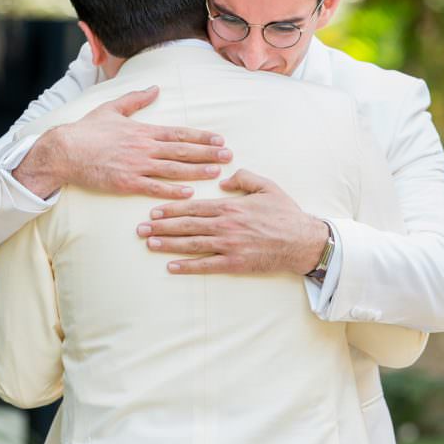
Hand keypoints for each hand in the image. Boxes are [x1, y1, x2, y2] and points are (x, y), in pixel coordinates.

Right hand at [13, 86, 231, 199]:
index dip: (201, 136)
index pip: (179, 133)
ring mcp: (136, 166)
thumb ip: (136, 99)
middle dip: (208, 153)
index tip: (219, 139)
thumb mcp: (112, 108)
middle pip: (182, 150)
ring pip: (173, 169)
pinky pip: (154, 188)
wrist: (64, 151)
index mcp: (143, 130)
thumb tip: (155, 87)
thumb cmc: (87, 130)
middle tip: (229, 156)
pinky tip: (190, 193)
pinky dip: (173, 190)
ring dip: (197, 171)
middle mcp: (144, 147)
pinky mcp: (126, 183)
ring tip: (217, 173)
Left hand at [137, 168, 328, 275]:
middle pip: (186, 226)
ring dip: (168, 244)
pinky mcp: (235, 263)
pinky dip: (187, 266)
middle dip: (161, 226)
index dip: (171, 209)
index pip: (193, 207)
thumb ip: (243, 177)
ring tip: (149, 243)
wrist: (302, 241)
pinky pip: (206, 265)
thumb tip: (223, 180)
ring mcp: (229, 245)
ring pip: (191, 244)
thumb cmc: (285, 213)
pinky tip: (172, 266)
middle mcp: (225, 225)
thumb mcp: (266, 186)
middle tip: (140, 228)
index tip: (153, 211)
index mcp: (230, 206)